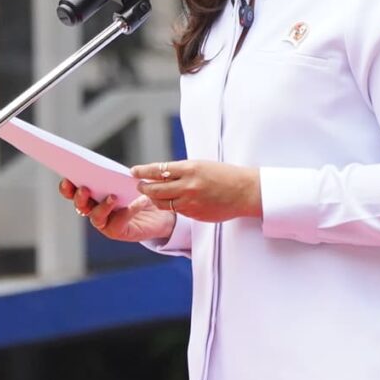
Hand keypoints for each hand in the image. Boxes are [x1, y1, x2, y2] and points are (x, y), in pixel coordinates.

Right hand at [59, 180, 177, 241]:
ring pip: (95, 217)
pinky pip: (117, 224)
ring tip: (113, 197)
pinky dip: (126, 213)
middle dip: (80, 197)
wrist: (158, 211)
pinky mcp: (118, 232)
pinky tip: (137, 203)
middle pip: (80, 205)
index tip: (68, 178)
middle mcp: (94, 209)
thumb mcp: (129, 179)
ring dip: (101, 207)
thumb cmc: (140, 192)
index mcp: (92, 194)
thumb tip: (111, 169)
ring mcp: (105, 222)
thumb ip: (117, 175)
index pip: (72, 191)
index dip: (67, 187)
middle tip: (85, 188)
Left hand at [129, 160, 259, 222]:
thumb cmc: (224, 175)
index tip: (134, 171)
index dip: (143, 171)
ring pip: (162, 203)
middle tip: (139, 185)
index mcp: (190, 168)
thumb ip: (182, 170)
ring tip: (149, 195)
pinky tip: (168, 202)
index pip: (158, 170)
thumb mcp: (202, 165)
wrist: (245, 192)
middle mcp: (188, 185)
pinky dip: (170, 206)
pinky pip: (176, 211)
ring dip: (153, 199)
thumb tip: (161, 174)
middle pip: (155, 189)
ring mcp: (191, 202)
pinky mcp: (194, 214)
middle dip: (144, 187)